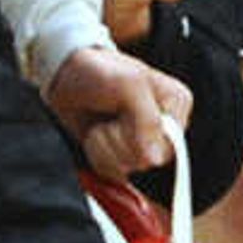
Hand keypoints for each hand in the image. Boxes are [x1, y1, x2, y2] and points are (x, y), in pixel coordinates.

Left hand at [46, 45, 194, 179]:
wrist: (65, 75)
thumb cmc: (98, 71)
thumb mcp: (128, 85)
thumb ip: (147, 120)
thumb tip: (154, 159)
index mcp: (176, 104)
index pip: (170, 144)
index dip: (141, 138)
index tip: (125, 117)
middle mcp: (164, 126)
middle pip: (147, 160)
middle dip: (118, 142)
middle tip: (109, 119)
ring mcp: (142, 142)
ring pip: (127, 167)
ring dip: (104, 146)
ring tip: (100, 124)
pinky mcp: (121, 153)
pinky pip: (112, 171)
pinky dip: (97, 154)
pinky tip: (95, 135)